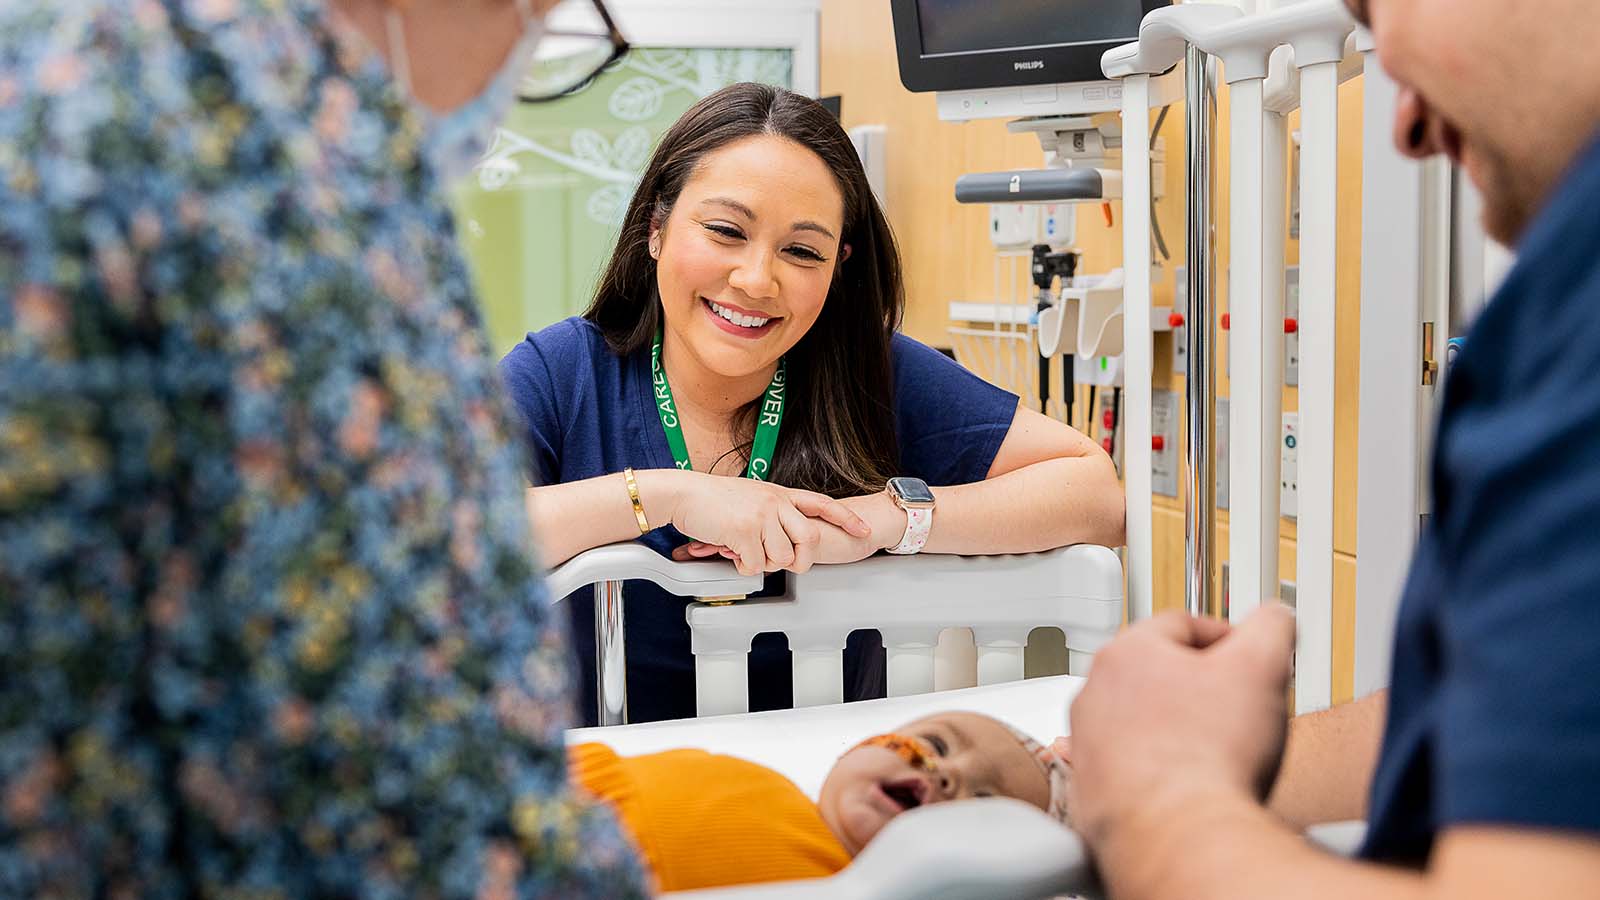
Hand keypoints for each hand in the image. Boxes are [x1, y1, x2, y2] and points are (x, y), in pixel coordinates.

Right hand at [647, 470, 870, 575]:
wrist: (684, 493)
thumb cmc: (712, 499)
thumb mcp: (751, 497)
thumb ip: (772, 512)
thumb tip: (783, 541)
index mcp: (779, 493)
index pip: (822, 504)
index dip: (845, 519)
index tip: (863, 530)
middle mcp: (775, 502)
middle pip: (809, 539)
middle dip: (800, 560)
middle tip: (786, 563)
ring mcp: (761, 516)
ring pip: (781, 557)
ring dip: (763, 563)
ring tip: (747, 552)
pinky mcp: (744, 531)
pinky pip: (755, 564)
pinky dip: (744, 567)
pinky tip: (733, 553)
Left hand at [1065, 606, 1296, 851]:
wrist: (1180, 833)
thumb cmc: (1211, 754)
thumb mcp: (1262, 668)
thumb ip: (1270, 627)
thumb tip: (1273, 616)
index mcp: (1128, 652)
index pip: (1183, 624)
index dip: (1227, 638)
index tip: (1249, 656)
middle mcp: (1094, 692)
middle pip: (1157, 673)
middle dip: (1199, 685)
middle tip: (1236, 705)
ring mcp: (1086, 742)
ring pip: (1140, 720)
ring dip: (1175, 727)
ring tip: (1214, 749)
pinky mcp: (1089, 787)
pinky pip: (1129, 766)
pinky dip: (1157, 769)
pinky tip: (1186, 780)